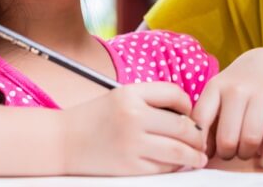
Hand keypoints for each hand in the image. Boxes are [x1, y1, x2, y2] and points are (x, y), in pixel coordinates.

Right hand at [61, 81, 207, 175]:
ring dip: (194, 155)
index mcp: (131, 94)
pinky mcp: (129, 168)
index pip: (175, 94)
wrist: (61, 142)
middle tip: (202, 140)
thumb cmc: (95, 118)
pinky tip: (178, 165)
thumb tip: (187, 113)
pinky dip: (175, 167)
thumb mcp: (121, 96)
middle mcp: (133, 117)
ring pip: (178, 151)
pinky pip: (162, 168)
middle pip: (183, 126)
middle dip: (197, 135)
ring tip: (199, 157)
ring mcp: (132, 144)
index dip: (188, 105)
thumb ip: (151, 99)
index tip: (190, 115)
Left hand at [192, 47, 262, 160]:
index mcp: (215, 87)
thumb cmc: (236, 88)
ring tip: (246, 151)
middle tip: (230, 152)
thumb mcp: (216, 95)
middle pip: (227, 139)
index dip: (200, 144)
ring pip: (251, 139)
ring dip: (247, 154)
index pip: (200, 121)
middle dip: (227, 154)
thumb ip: (206, 121)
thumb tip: (202, 154)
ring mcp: (259, 92)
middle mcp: (236, 89)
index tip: (204, 153)